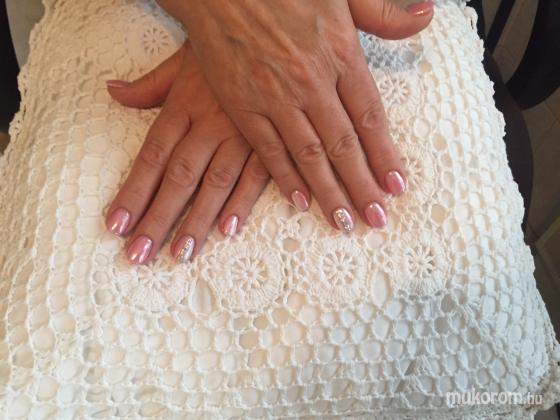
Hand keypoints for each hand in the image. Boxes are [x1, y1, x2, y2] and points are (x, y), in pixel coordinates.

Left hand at [105, 42, 269, 263]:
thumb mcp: (179, 62)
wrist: (269, 31)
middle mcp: (208, 125)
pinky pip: (258, 174)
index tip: (116, 225)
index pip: (151, 158)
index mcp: (182, 108)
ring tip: (181, 253)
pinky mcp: (270, 141)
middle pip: (179, 178)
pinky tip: (230, 229)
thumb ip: (147, 86)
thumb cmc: (221, 51)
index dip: (133, 192)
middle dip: (158, 219)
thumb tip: (111, 91)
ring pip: (215, 183)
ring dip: (197, 220)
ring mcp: (241, 135)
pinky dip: (244, 201)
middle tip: (140, 255)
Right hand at [156, 0, 432, 230]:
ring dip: (330, 192)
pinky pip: (269, 150)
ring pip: (309, 155)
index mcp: (339, 53)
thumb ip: (382, 12)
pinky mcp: (243, 106)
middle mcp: (311, 81)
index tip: (396, 186)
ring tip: (345, 222)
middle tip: (377, 219)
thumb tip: (426, 16)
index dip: (385, 155)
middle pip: (343, 145)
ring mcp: (275, 97)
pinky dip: (286, 178)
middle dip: (362, 186)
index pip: (370, 116)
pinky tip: (302, 201)